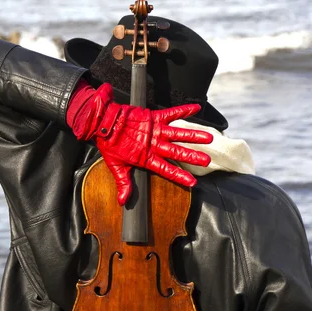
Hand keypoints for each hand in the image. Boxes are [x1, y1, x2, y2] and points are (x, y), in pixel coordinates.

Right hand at [67, 81, 212, 204]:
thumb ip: (123, 182)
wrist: (103, 123)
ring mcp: (156, 131)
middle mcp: (155, 145)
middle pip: (177, 152)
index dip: (179, 175)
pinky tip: (197, 108)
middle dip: (192, 156)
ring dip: (193, 135)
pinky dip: (184, 110)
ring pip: (178, 134)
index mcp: (146, 158)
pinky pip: (171, 113)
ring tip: (208, 137)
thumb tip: (122, 202)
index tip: (192, 183)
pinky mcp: (154, 118)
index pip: (166, 169)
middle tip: (207, 160)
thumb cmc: (108, 144)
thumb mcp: (116, 166)